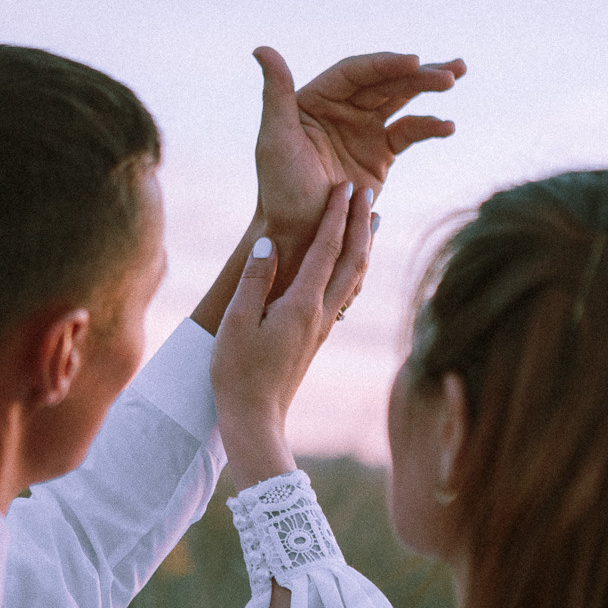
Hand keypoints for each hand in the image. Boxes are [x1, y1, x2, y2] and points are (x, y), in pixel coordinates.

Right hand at [211, 180, 374, 492]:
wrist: (255, 420)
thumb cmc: (237, 373)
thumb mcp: (236, 322)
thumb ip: (254, 280)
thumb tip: (269, 243)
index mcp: (302, 305)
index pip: (326, 249)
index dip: (337, 216)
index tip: (346, 188)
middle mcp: (320, 314)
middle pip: (351, 261)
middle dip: (360, 224)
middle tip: (367, 193)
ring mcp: (321, 328)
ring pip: (352, 279)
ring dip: (362, 246)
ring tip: (371, 222)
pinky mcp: (315, 339)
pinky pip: (342, 294)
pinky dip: (351, 270)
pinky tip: (349, 267)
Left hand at [254, 46, 464, 287]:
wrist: (300, 235)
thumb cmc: (280, 190)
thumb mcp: (275, 140)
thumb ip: (276, 93)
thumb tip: (262, 48)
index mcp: (315, 99)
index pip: (354, 73)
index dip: (384, 65)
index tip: (413, 61)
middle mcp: (341, 109)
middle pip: (384, 82)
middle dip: (417, 75)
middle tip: (450, 74)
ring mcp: (363, 130)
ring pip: (400, 100)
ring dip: (428, 89)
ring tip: (455, 77)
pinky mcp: (380, 154)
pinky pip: (408, 133)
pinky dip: (428, 126)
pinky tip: (447, 126)